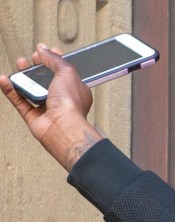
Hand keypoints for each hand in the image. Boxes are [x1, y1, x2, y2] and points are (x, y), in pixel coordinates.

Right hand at [0, 43, 102, 170]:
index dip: (54, 61)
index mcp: (76, 90)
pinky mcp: (33, 116)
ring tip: (20, 64)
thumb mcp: (67, 72)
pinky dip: (10, 89)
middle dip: (37, 66)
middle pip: (46, 79)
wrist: (62, 126)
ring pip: (31, 89)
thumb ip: (55, 59)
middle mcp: (62, 100)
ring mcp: (47, 108)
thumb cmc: (71, 104)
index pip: (64, 72)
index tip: (46, 51)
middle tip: (32, 58)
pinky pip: (18, 100)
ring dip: (23, 76)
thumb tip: (44, 50)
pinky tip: (5, 79)